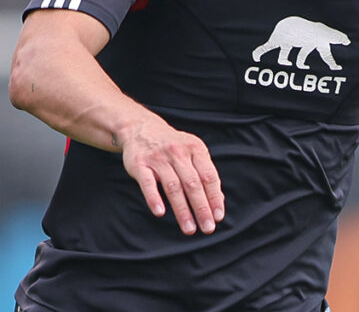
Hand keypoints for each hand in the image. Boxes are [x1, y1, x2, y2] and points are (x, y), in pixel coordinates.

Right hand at [121, 118, 224, 234]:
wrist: (142, 128)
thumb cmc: (173, 147)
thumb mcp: (193, 153)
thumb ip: (205, 175)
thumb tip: (219, 201)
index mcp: (196, 149)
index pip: (209, 177)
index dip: (214, 197)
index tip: (218, 217)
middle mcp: (179, 153)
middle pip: (193, 184)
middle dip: (202, 208)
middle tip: (208, 229)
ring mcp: (158, 158)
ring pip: (173, 187)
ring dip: (182, 210)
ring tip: (189, 228)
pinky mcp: (140, 164)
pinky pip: (147, 183)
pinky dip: (154, 197)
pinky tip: (160, 212)